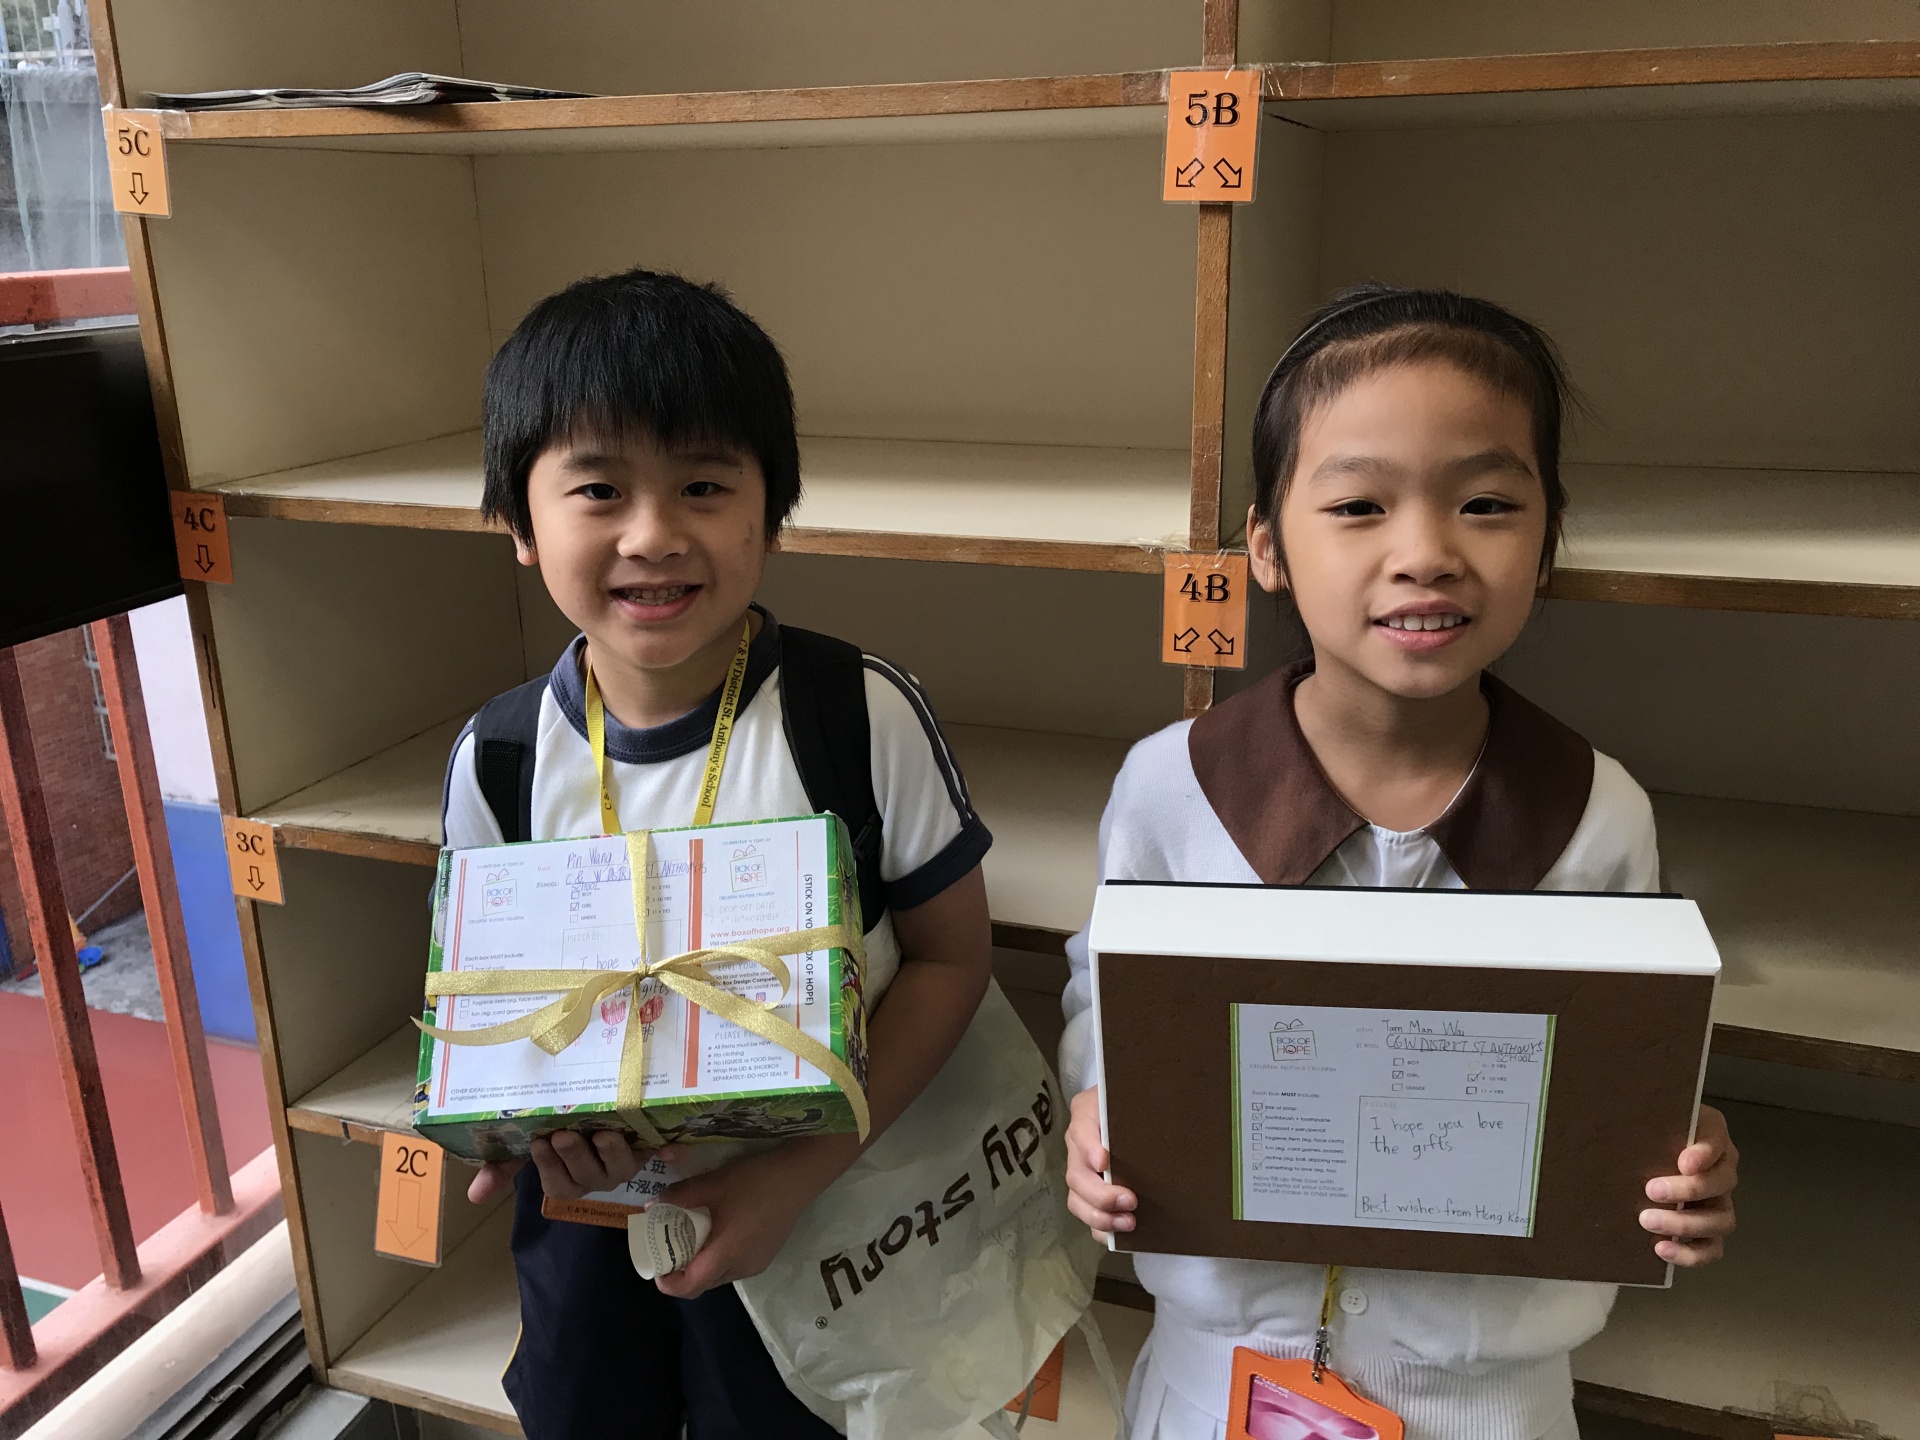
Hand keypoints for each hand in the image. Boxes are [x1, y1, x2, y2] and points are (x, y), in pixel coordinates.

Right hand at [465, 1130, 663, 1205]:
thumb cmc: (553, 1126)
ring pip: (620, 1168)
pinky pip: (658, 1152)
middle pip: (587, 1177)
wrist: (590, 1106)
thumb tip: (474, 1196)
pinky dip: (667, 1149)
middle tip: (563, 1134)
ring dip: (612, 1153)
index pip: (556, 1184)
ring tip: (602, 1133)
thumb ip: (500, 1165)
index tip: (539, 1142)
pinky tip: (673, 1145)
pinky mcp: (647, 1146)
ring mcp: (622, 1162)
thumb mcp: (523, 1144)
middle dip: (574, 1157)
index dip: (549, 1167)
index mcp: (566, 1178)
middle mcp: (596, 1175)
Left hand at [652, 1145, 835, 1299]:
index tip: (656, 1264)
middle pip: (704, 1282)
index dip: (668, 1282)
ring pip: (720, 1274)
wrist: (800, 1175)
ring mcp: (757, 1263)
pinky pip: (735, 1264)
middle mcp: (742, 1267)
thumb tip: (652, 1204)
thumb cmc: (755, 1181)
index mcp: (727, 1255)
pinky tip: (720, 1228)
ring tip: (693, 1233)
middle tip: (670, 1244)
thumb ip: (681, 1196)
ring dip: (702, 1262)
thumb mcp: (713, 1184)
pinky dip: (719, 1254)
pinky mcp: (767, 1254)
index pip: (690, 1286)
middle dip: (682, 1270)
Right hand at [1065, 1085, 1134, 1240]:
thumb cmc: (1139, 1101)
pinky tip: (1121, 1233)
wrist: (1137, 1111)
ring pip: (1077, 1200)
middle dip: (1100, 1193)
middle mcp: (1078, 1144)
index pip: (1082, 1129)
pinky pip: (1087, 1215)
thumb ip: (1148, 1101)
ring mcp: (1081, 1170)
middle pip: (1076, 1174)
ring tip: (1128, 1222)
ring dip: (1100, 1216)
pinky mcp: (1089, 1192)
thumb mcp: (1139, 1094)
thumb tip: (1174, 1112)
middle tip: (1130, 1200)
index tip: (1104, 1162)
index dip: (1088, 1147)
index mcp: (1087, 1113)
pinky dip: (1101, 1228)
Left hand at [1641, 1104, 1737, 1266]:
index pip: (1715, 1141)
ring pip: (1721, 1220)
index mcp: (1712, 1136)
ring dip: (1686, 1224)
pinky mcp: (1708, 1231)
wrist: (1644, 1152)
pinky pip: (1711, 1248)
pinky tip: (1662, 1248)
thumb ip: (1645, 1117)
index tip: (1683, 1162)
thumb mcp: (1648, 1116)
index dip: (1704, 1154)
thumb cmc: (1648, 1130)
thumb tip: (1617, 1117)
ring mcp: (1719, 1203)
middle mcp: (1722, 1170)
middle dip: (1688, 1190)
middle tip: (1651, 1190)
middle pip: (1722, 1183)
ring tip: (1648, 1220)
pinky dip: (1690, 1254)